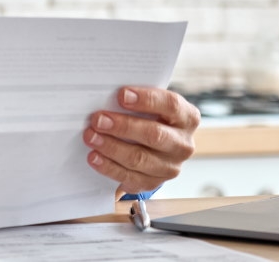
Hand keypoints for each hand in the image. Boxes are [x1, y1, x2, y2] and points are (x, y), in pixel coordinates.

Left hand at [82, 87, 199, 195]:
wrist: (154, 148)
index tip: (121, 95)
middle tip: (98, 120)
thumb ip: (136, 100)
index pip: (171, 106)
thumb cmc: (149, 118)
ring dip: (111, 147)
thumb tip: (107, 96)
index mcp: (187, 118)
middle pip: (154, 135)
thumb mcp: (150, 106)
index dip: (146, 99)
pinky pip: (130, 177)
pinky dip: (109, 167)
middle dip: (123, 127)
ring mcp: (170, 167)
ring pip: (140, 158)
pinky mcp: (153, 182)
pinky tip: (94, 157)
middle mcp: (183, 144)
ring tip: (91, 137)